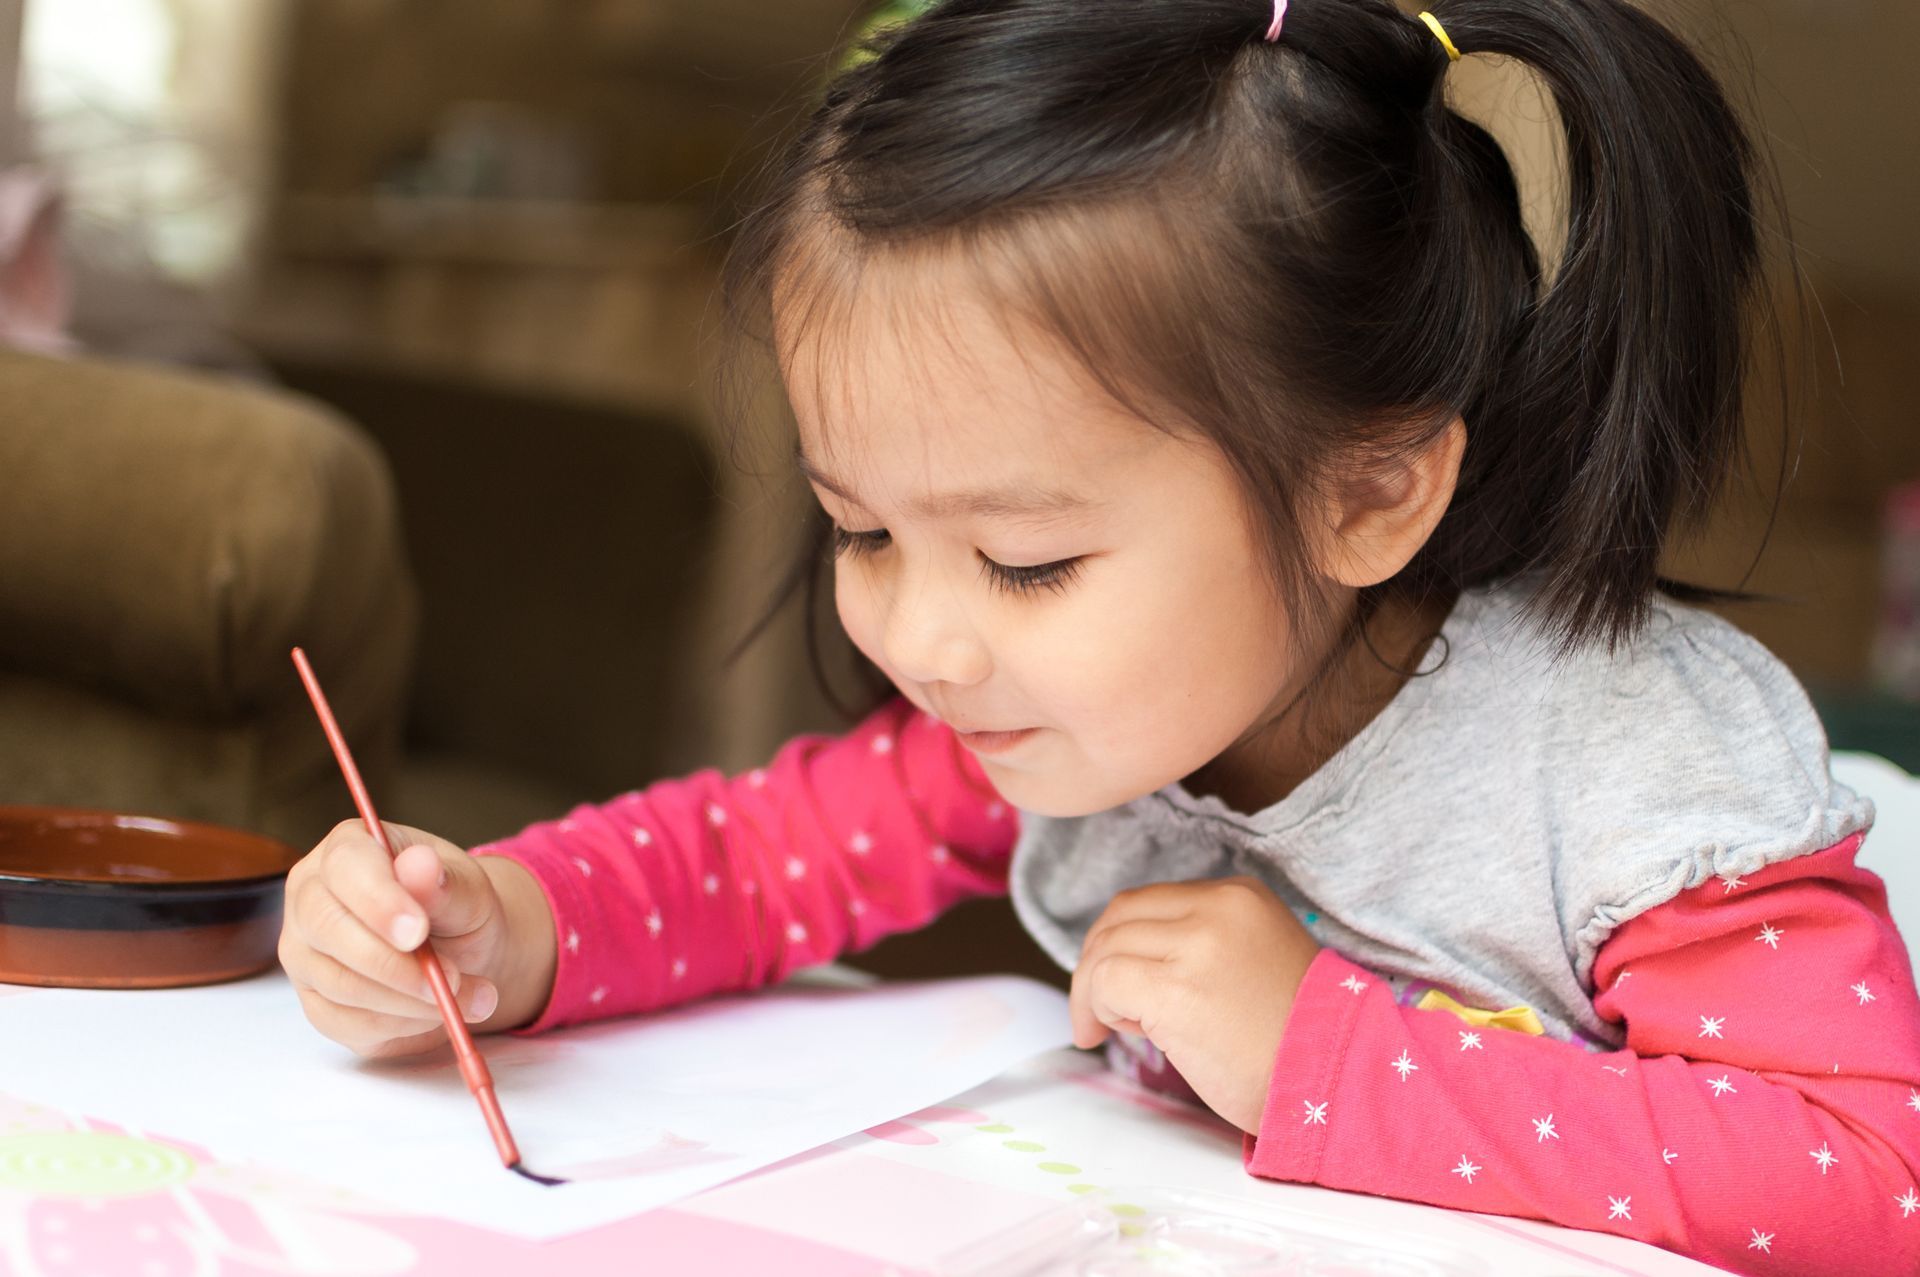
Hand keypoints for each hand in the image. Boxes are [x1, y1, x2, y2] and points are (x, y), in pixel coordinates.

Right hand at [279, 819, 527, 1057]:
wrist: (462, 953)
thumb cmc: (458, 909)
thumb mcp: (469, 891)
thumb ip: (446, 883)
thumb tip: (421, 866)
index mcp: (347, 849)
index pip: (346, 866)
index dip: (380, 901)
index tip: (419, 932)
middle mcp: (310, 896)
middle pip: (327, 929)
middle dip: (394, 963)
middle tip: (453, 979)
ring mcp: (304, 952)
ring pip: (340, 984)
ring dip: (410, 1000)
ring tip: (470, 996)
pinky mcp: (314, 1001)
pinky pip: (346, 1022)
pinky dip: (401, 1024)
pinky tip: (436, 1011)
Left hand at [1069, 875, 1320, 1133]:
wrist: (1339, 1081)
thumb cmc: (1296, 1040)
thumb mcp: (1255, 964)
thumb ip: (1202, 947)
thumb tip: (1129, 964)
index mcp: (1239, 896)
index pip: (1151, 902)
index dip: (1120, 941)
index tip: (1115, 983)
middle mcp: (1217, 908)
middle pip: (1120, 916)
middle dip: (1095, 962)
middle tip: (1095, 1011)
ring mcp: (1196, 944)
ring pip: (1106, 948)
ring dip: (1095, 992)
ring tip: (1114, 1030)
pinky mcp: (1176, 988)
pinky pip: (1106, 983)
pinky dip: (1098, 1009)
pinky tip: (1122, 1035)